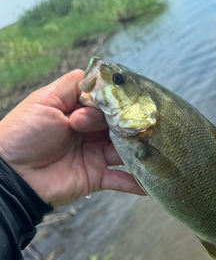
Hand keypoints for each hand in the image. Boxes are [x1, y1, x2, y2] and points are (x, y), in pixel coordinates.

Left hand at [0, 70, 144, 207]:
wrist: (13, 174)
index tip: (118, 104)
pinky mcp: (96, 177)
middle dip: (128, 124)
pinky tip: (152, 182)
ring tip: (157, 146)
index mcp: (78, 111)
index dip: (113, 102)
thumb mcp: (44, 100)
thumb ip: (72, 86)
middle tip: (131, 126)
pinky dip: (137, 183)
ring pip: (124, 151)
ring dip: (139, 150)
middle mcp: (90, 132)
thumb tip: (100, 76)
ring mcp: (95, 154)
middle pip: (119, 125)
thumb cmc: (24, 134)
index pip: (106, 102)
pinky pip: (121, 180)